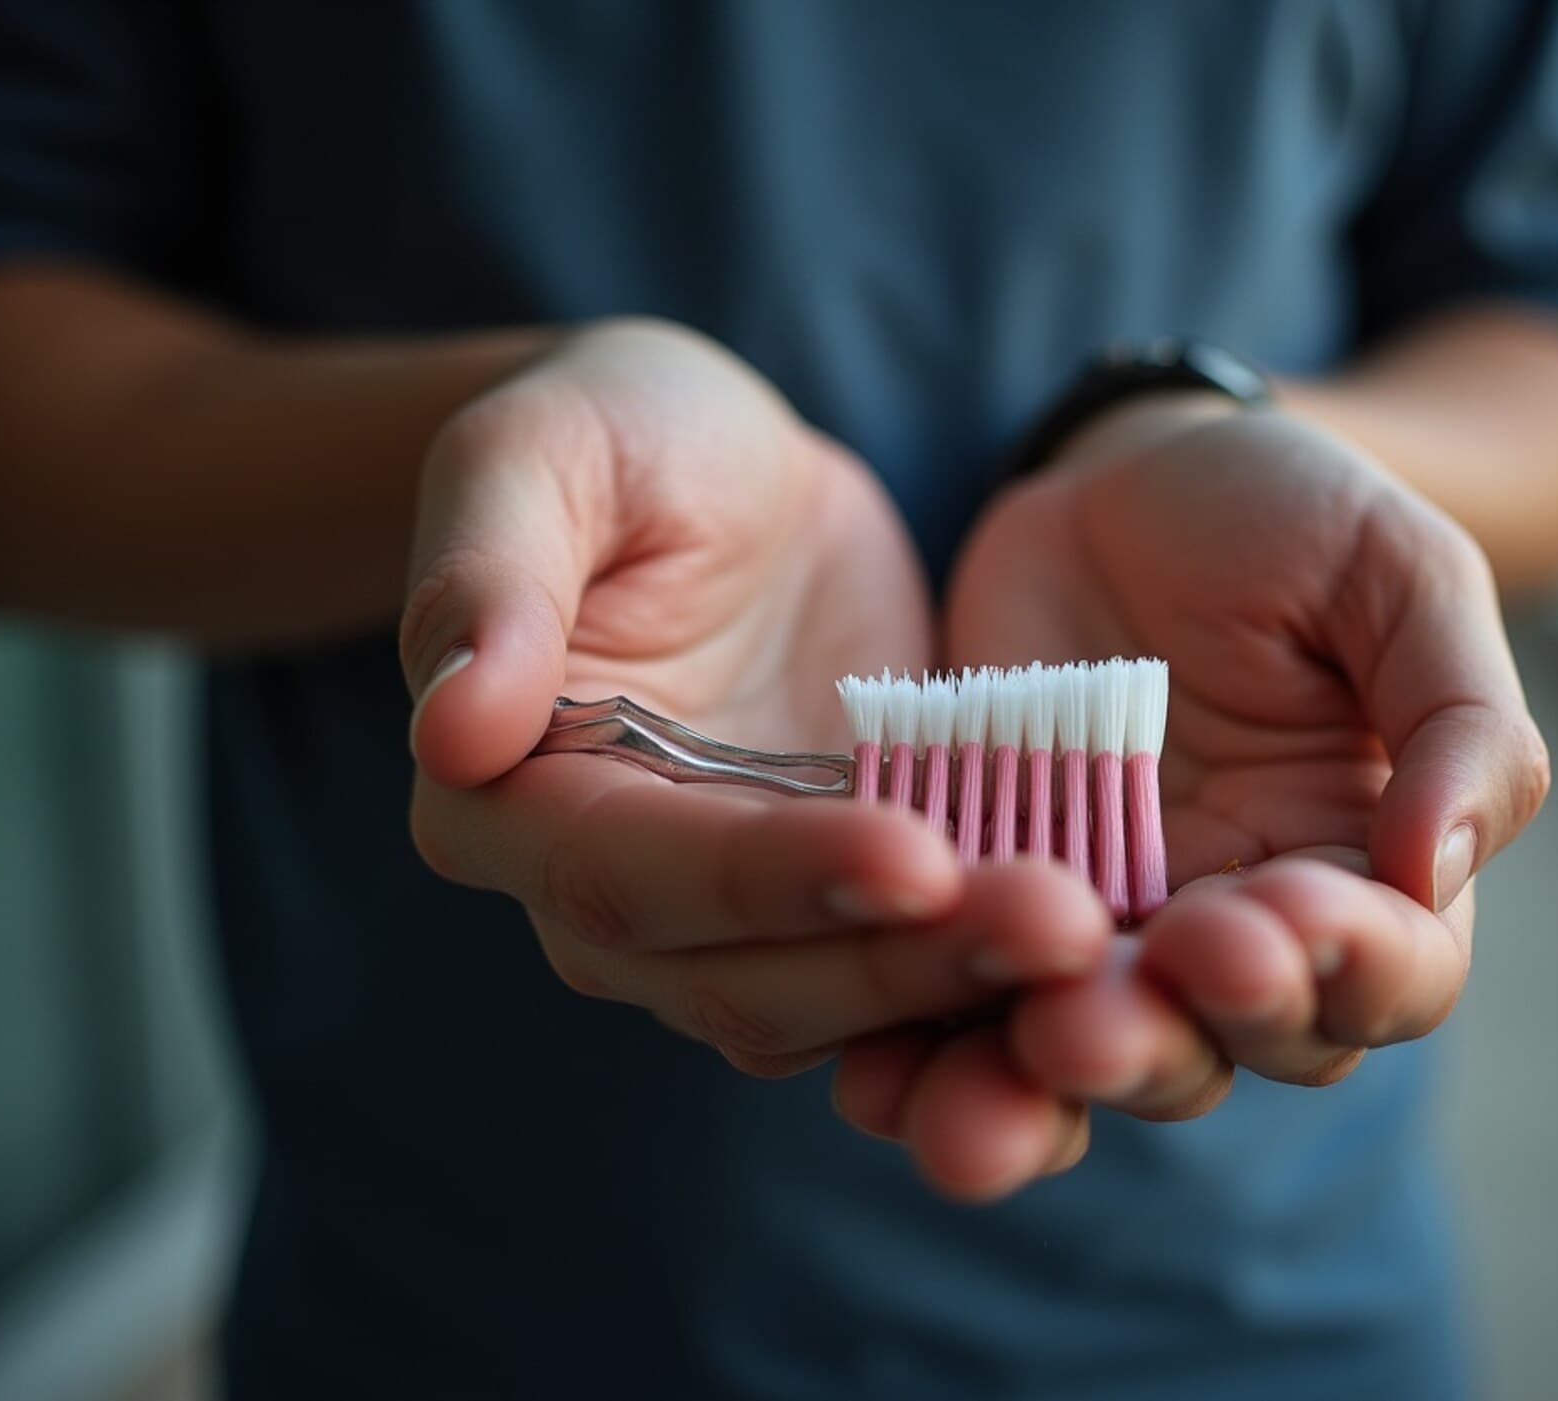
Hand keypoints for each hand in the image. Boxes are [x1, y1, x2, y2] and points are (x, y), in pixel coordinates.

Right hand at [401, 320, 1110, 1074]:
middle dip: (901, 959)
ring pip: (838, 1003)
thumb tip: (452, 726)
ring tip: (1096, 934)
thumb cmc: (620, 438)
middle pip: (746, 975)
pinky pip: (908, 971)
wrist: (724, 478)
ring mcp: (731, 919)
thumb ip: (489, 576)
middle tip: (1060, 924)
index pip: (631, 873)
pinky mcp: (834, 906)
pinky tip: (1105, 945)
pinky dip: (992, 974)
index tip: (913, 851)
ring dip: (964, 984)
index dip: (768, 875)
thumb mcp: (541, 455)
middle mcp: (606, 897)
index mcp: (506, 801)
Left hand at [833, 393, 1546, 1193]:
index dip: (1343, 972)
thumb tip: (1440, 870)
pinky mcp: (984, 903)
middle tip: (1092, 1020)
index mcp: (1364, 869)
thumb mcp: (1400, 576)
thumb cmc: (1289, 518)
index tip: (1271, 922)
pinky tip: (872, 1076)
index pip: (1388, 976)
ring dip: (1035, 1084)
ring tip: (982, 1083)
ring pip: (1087, 1054)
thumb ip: (1457, 718)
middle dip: (1164, 1043)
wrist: (1122, 478)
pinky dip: (915, 1053)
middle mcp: (1238, 930)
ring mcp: (1107, 929)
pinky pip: (953, 1001)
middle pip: (1226, 1046)